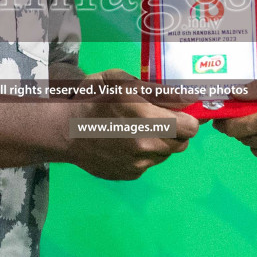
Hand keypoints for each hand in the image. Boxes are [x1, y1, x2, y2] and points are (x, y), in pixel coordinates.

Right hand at [67, 69, 199, 179]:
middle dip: (175, 131)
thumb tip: (186, 99)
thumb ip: (157, 90)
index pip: (191, 127)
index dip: (188, 119)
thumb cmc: (94, 99)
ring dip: (160, 143)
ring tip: (138, 131)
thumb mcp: (121, 82)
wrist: (65, 131)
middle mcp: (147, 145)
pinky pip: (149, 164)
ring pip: (166, 154)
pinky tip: (125, 143)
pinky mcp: (130, 175)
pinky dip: (144, 154)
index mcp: (148, 118)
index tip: (179, 113)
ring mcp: (139, 163)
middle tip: (158, 120)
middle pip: (182, 143)